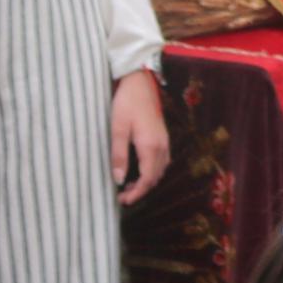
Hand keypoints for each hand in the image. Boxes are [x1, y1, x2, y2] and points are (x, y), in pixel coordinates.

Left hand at [110, 70, 169, 201]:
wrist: (140, 81)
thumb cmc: (126, 103)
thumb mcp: (118, 129)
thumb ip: (119, 155)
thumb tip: (119, 180)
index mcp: (151, 147)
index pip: (147, 179)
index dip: (136, 193)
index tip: (123, 201)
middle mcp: (162, 146)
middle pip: (156, 177)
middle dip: (141, 189)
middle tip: (123, 195)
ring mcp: (165, 141)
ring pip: (160, 170)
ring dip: (147, 181)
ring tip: (129, 184)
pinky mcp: (163, 135)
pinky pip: (162, 160)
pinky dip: (152, 170)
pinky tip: (140, 168)